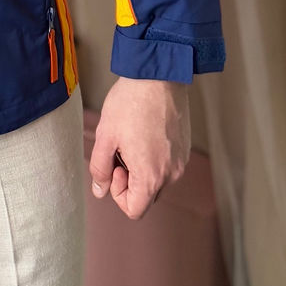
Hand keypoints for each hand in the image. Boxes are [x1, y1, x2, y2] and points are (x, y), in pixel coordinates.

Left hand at [88, 77, 189, 219]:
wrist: (159, 74)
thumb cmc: (131, 102)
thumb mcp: (106, 135)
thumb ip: (100, 168)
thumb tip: (100, 190)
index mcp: (150, 176)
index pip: (135, 210)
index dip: (118, 194)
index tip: (114, 166)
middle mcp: (171, 174)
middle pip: (146, 195)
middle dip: (129, 180)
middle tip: (121, 149)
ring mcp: (181, 161)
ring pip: (157, 180)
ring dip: (141, 168)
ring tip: (132, 138)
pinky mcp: (185, 148)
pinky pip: (167, 165)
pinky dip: (154, 157)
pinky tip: (144, 131)